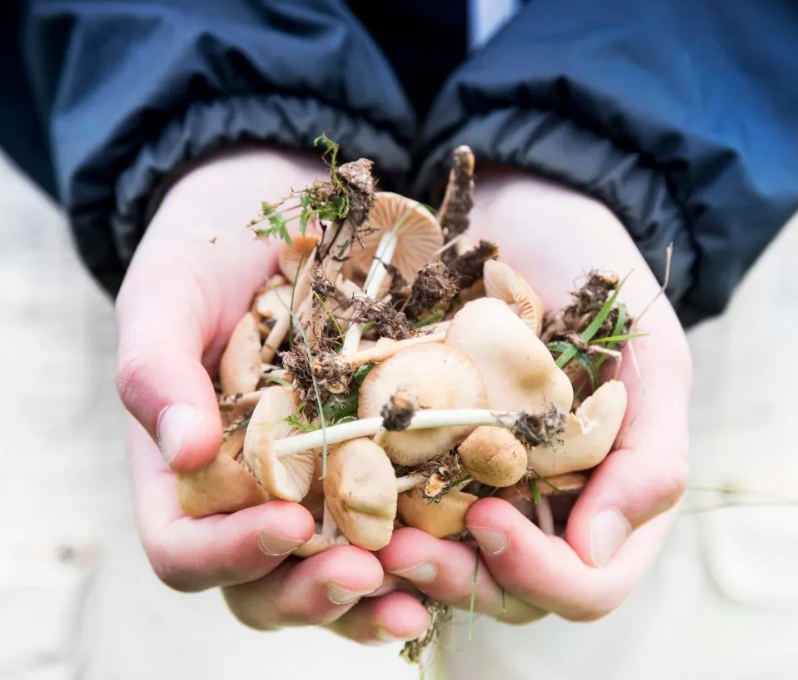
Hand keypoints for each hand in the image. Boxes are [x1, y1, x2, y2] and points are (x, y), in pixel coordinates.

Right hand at [116, 147, 428, 642]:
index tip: (287, 525)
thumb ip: (156, 369)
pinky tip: (469, 528)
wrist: (271, 218)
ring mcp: (318, 482)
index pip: (185, 550)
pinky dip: (427, 536)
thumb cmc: (204, 257)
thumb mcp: (168, 297)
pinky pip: (398, 515)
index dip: (229, 554)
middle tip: (369, 575)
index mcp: (187, 475)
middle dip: (313, 591)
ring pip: (337, 568)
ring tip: (424, 586)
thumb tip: (182, 453)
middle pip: (267, 584)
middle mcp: (252, 494)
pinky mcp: (377, 455)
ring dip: (378, 591)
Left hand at [378, 169, 690, 622]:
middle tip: (397, 553)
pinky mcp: (412, 443)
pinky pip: (387, 500)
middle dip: (454, 579)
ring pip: (438, 559)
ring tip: (355, 543)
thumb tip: (599, 549)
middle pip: (501, 586)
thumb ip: (648, 452)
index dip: (539, 573)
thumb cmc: (594, 270)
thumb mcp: (647, 352)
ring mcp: (469, 475)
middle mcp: (532, 499)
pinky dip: (360, 515)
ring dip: (396, 565)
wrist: (519, 206)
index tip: (489, 518)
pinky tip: (326, 504)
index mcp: (598, 493)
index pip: (582, 580)